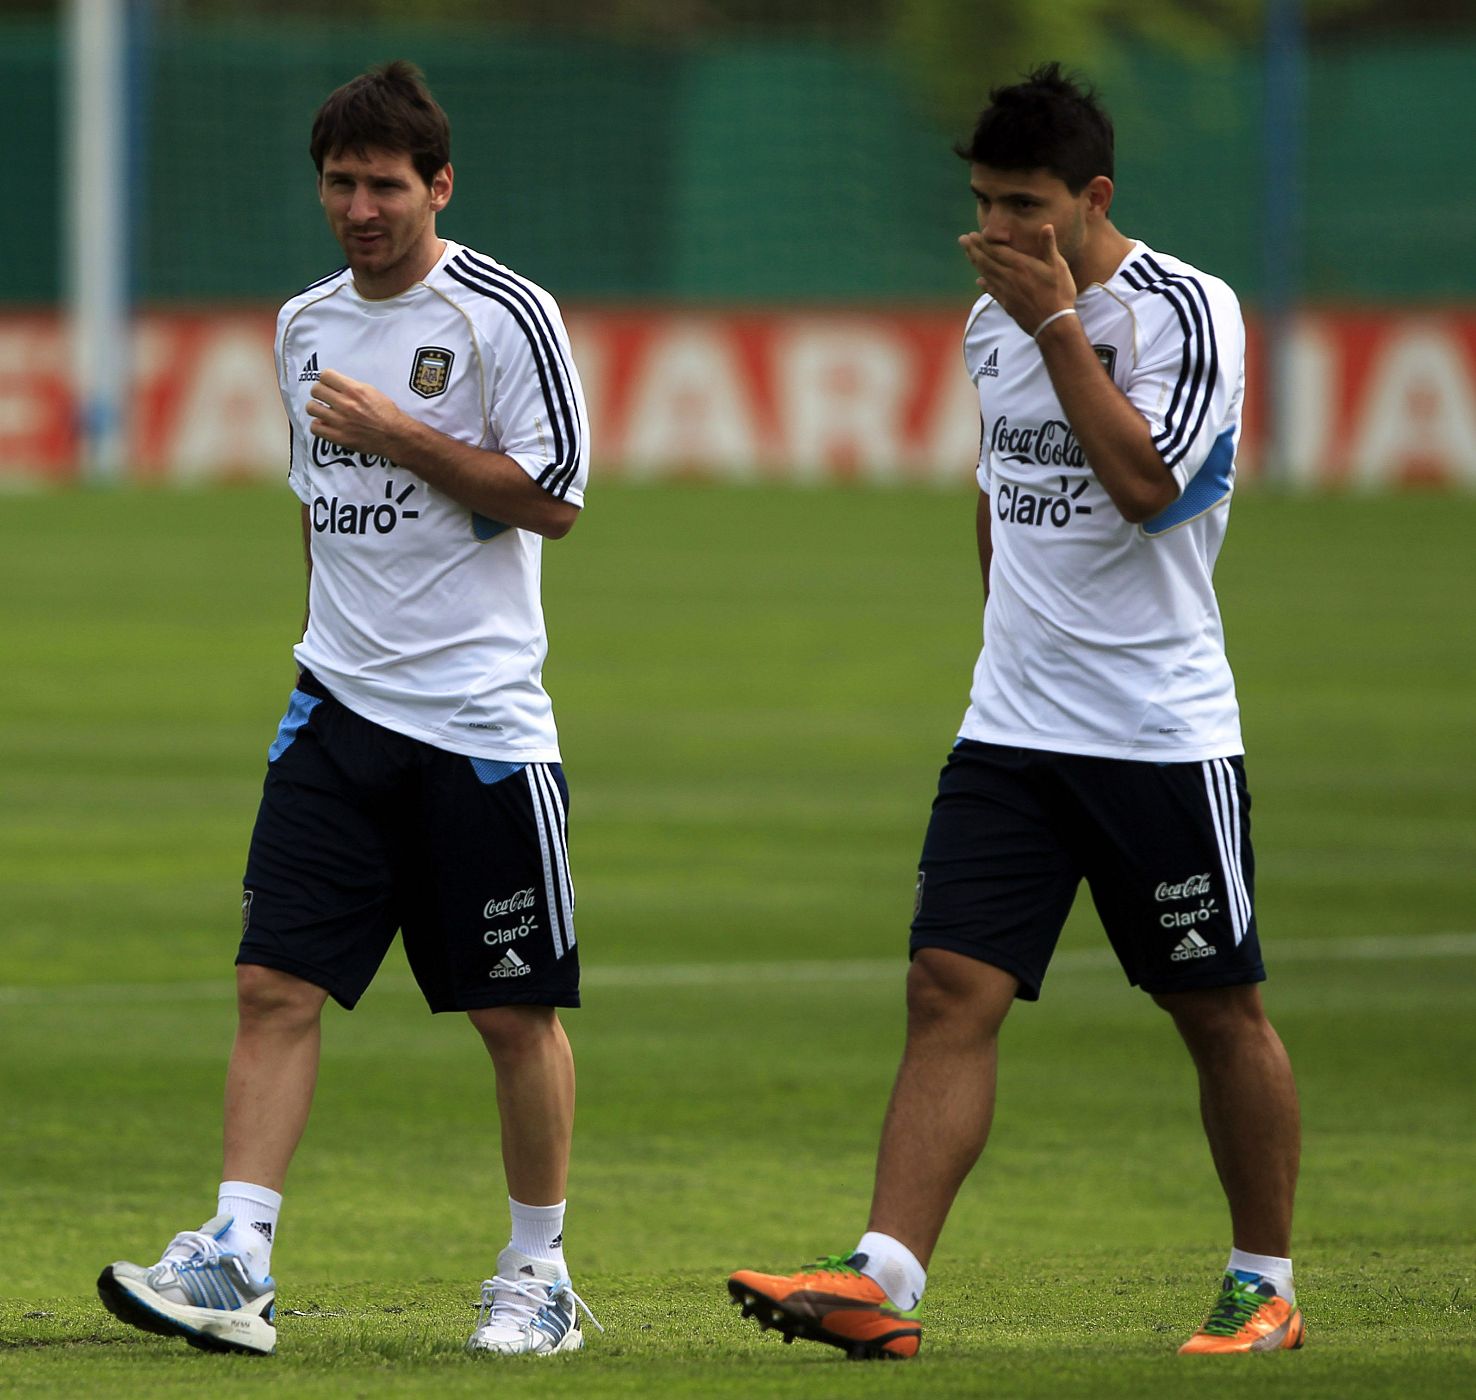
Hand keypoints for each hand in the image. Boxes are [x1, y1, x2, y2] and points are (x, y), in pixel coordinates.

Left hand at [305, 369, 406, 457]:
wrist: (395, 436)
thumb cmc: (387, 414)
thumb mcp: (372, 392)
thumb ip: (352, 387)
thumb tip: (337, 384)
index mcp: (355, 390)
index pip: (325, 375)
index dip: (326, 380)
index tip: (328, 384)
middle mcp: (345, 404)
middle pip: (316, 390)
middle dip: (320, 392)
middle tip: (325, 398)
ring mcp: (340, 421)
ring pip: (311, 408)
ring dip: (316, 408)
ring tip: (323, 411)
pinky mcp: (338, 437)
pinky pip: (315, 428)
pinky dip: (318, 426)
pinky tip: (326, 425)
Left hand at [958, 224, 1076, 336]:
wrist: (1052, 324)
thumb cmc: (1059, 293)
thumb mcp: (1058, 266)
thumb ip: (1049, 246)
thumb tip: (1047, 226)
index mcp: (1020, 265)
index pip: (996, 250)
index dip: (984, 242)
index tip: (973, 234)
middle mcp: (1009, 277)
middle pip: (986, 261)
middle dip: (973, 249)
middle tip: (962, 239)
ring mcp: (1006, 292)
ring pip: (986, 274)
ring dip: (975, 263)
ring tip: (968, 254)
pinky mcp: (1007, 304)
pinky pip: (992, 291)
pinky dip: (984, 284)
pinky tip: (979, 281)